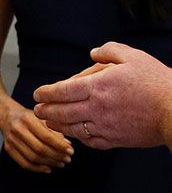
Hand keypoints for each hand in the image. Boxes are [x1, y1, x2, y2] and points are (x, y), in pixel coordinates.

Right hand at [0, 101, 73, 172]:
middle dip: (56, 156)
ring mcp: (11, 140)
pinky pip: (24, 163)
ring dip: (49, 163)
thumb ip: (55, 131)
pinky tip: (48, 168)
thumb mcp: (41, 118)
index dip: (60, 146)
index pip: (46, 136)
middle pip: (39, 149)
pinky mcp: (8, 149)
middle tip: (67, 159)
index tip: (70, 151)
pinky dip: (38, 169)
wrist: (7, 116)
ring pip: (33, 158)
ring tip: (60, 163)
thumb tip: (68, 145)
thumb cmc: (28, 117)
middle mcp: (17, 129)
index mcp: (27, 119)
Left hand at [33, 42, 171, 148]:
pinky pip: (91, 141)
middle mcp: (97, 108)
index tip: (37, 94)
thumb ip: (109, 51)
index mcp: (98, 86)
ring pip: (73, 128)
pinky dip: (79, 138)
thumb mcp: (132, 56)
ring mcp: (105, 126)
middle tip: (36, 110)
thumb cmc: (156, 82)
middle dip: (45, 111)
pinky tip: (75, 134)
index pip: (62, 90)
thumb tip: (92, 53)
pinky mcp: (116, 140)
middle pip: (62, 112)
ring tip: (49, 122)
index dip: (46, 93)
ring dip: (57, 125)